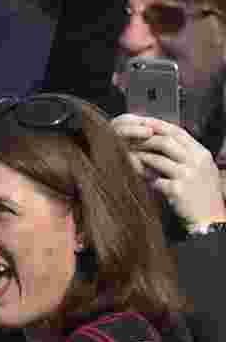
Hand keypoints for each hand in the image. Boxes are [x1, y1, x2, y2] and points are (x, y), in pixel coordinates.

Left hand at [111, 113, 225, 228]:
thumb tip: (162, 142)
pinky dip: (145, 178)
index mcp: (201, 154)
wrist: (210, 219)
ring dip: (141, 158)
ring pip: (157, 159)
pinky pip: (155, 180)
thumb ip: (186, 155)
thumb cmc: (203, 194)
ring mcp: (188, 175)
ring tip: (129, 157)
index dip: (158, 125)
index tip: (142, 122)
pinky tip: (139, 178)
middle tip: (129, 140)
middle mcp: (196, 161)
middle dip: (145, 140)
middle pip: (166, 142)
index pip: (178, 132)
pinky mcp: (178, 190)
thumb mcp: (202, 169)